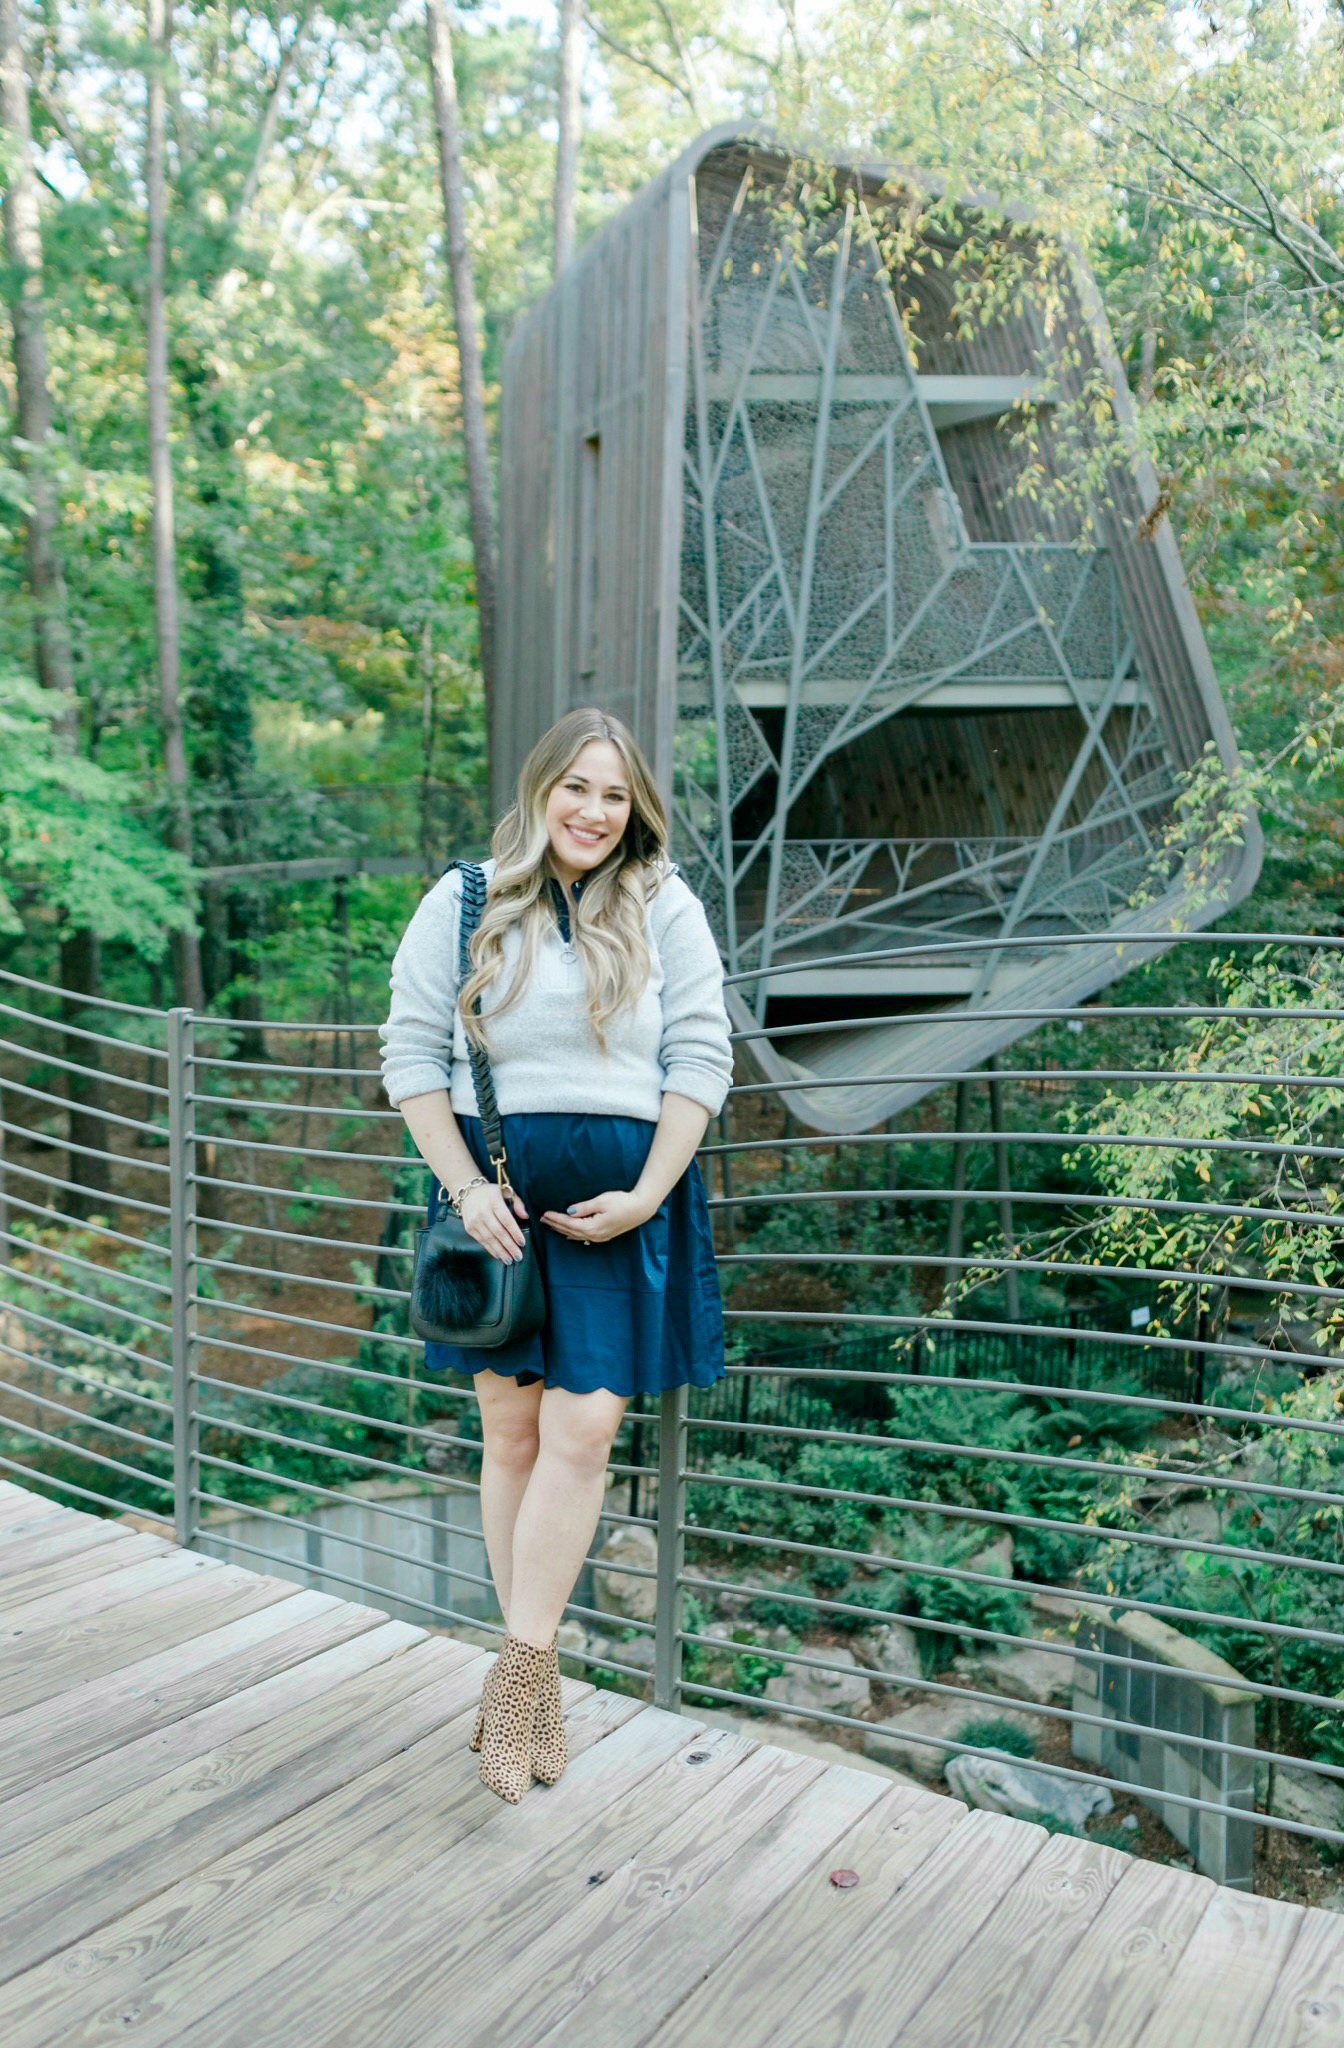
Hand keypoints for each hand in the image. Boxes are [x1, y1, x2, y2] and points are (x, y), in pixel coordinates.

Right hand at [459, 1180, 528, 1263]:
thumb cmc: (491, 1193)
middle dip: (509, 1246)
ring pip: (490, 1239)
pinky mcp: (469, 1228)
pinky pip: (482, 1241)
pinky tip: (499, 1255)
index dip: (515, 1232)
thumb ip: (518, 1202)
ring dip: (501, 1251)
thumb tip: (525, 1216)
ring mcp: (474, 1221)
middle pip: (498, 1232)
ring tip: (510, 1260)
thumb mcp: (506, 1191)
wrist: (468, 1192)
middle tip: (518, 1256)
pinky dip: (491, 1249)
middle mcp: (482, 1212)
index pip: (506, 1219)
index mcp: (494, 1201)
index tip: (522, 1243)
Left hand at [541, 1188, 656, 1245]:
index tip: (545, 1214)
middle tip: (542, 1219)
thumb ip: (583, 1207)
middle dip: (555, 1225)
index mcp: (592, 1227)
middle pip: (570, 1231)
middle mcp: (594, 1235)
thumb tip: (569, 1211)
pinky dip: (573, 1234)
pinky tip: (569, 1234)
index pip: (568, 1223)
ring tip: (551, 1225)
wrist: (641, 1208)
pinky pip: (584, 1237)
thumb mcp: (601, 1201)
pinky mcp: (604, 1235)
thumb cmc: (622, 1202)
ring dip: (562, 1230)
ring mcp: (600, 1237)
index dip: (556, 1218)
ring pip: (576, 1235)